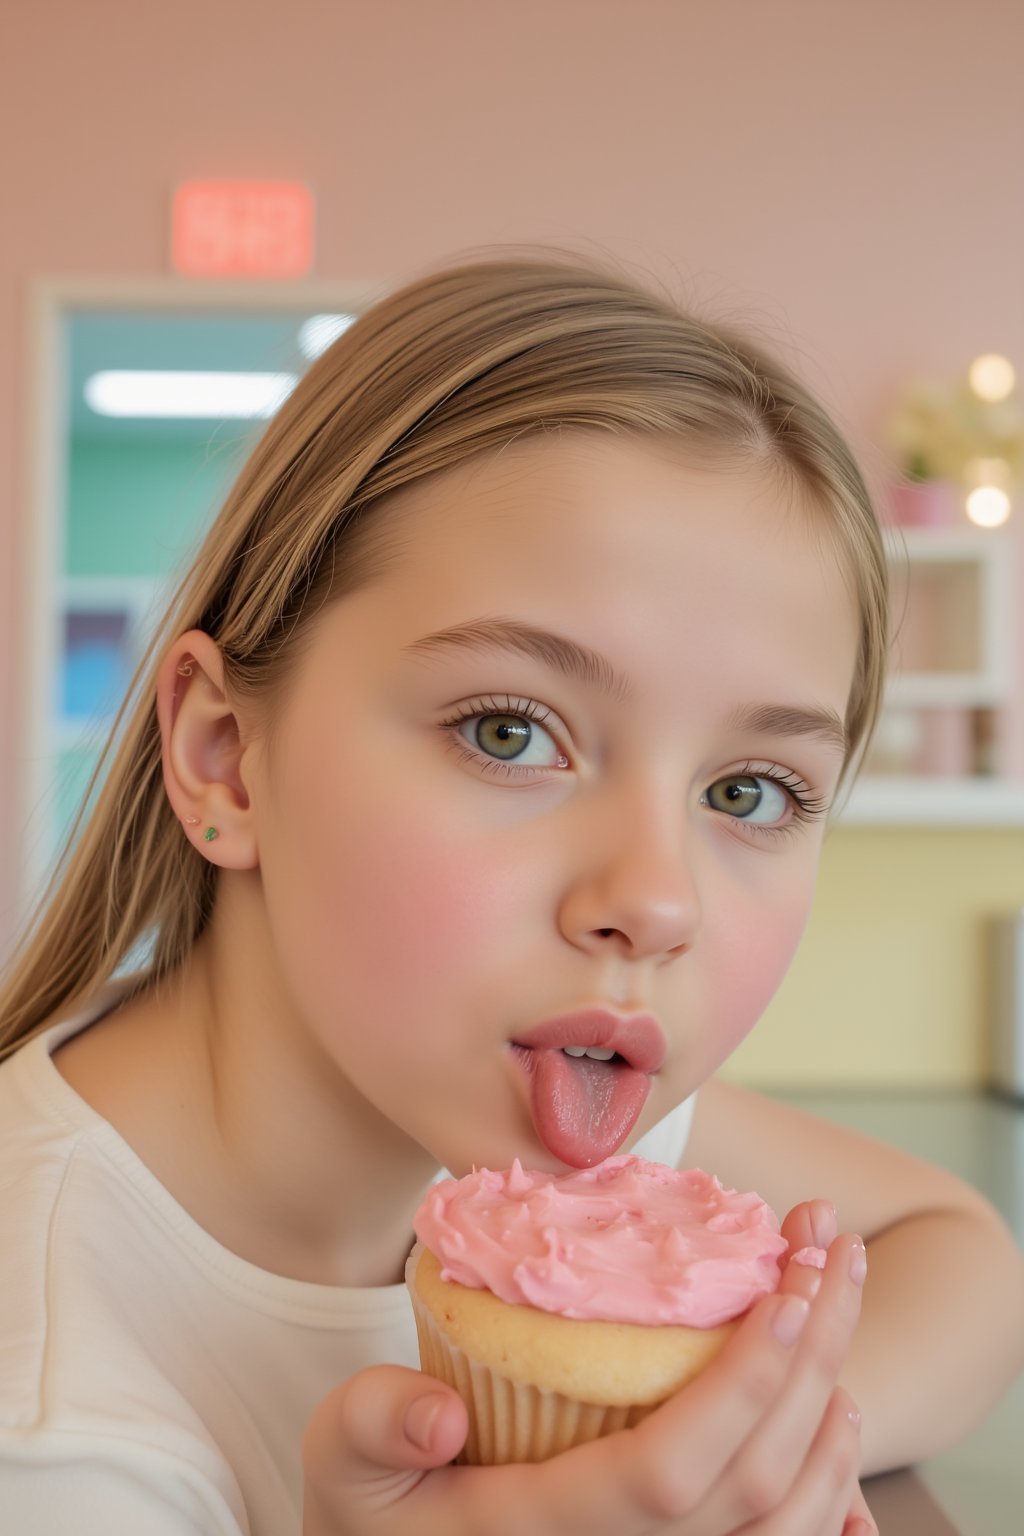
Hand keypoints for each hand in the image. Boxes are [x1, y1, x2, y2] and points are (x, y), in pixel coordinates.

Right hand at [302, 1226, 875, 1535]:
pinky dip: (829, 1482)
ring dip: (833, 1406)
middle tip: (834, 1248)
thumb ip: (369, 1428)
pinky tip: (837, 1405)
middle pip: (756, 1485)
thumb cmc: (373, 1516)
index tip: (784, 1283)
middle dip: (815, 1357)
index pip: (671, 1469)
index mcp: (544, 1533)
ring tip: (841, 1300)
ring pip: (785, 1523)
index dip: (743, 1381)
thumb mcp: (341, 1467)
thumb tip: (436, 1413)